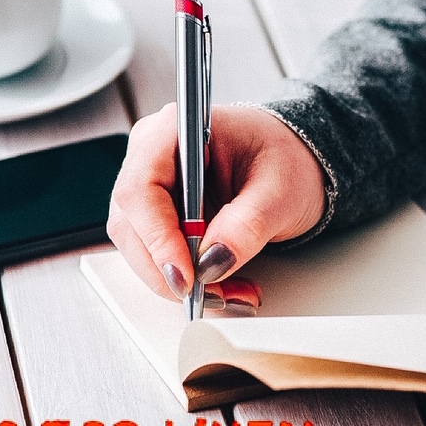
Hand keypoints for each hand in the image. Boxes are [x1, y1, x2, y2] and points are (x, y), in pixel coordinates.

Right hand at [107, 104, 326, 303]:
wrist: (293, 163)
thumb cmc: (285, 158)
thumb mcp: (280, 191)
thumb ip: (247, 224)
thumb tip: (212, 261)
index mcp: (175, 130)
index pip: (141, 189)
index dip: (157, 238)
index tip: (185, 276)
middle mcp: (152, 156)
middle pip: (132, 225)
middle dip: (170, 270)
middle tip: (215, 295)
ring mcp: (152, 186)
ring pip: (140, 248)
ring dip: (181, 281)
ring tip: (230, 294)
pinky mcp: (159, 214)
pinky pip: (157, 255)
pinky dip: (188, 278)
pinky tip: (222, 285)